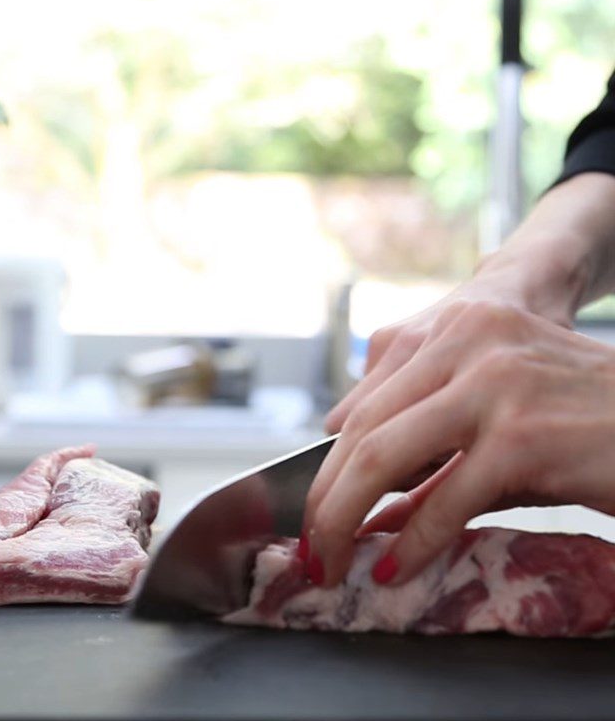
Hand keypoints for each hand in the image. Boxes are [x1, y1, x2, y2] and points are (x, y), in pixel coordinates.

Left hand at [303, 301, 614, 587]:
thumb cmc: (587, 421)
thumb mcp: (499, 423)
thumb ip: (434, 457)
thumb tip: (375, 508)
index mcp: (457, 333)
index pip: (368, 404)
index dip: (328, 464)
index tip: (313, 509)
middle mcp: (468, 345)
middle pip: (364, 430)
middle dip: (325, 497)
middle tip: (312, 547)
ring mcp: (494, 386)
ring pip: (385, 456)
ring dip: (348, 518)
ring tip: (333, 561)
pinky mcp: (522, 437)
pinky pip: (447, 498)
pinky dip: (415, 542)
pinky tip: (397, 567)